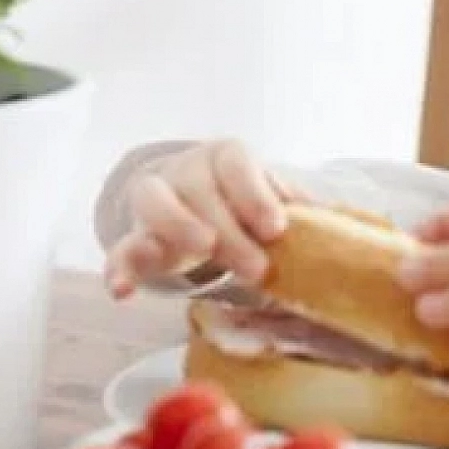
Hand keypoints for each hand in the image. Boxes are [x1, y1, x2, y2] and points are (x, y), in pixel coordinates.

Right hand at [104, 140, 300, 299]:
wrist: (194, 203)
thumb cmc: (243, 202)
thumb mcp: (270, 199)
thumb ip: (293, 207)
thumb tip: (330, 219)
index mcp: (225, 157)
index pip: (237, 164)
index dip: (255, 194)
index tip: (276, 228)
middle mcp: (186, 170)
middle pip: (200, 189)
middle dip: (229, 230)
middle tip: (257, 268)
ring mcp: (154, 200)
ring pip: (154, 202)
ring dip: (178, 228)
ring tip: (202, 255)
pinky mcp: (133, 237)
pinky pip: (119, 249)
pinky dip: (118, 268)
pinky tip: (122, 291)